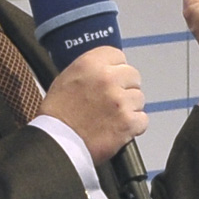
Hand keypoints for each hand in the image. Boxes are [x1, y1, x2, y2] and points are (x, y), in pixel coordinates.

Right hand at [38, 47, 147, 165]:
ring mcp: (120, 101)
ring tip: (111, 117)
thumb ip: (89, 69)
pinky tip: (118, 128)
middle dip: (125, 87)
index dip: (115, 69)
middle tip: (112, 100)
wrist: (56, 143)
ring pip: (139, 98)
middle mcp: (107, 78)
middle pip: (132, 75)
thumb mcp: (66, 78)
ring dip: (129, 107)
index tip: (112, 78)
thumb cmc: (57, 114)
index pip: (118, 56)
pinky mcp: (128, 122)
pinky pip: (142, 119)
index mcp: (90, 64)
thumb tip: (106, 69)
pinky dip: (134, 126)